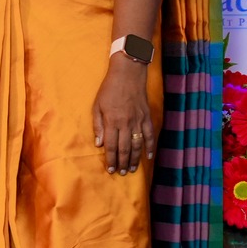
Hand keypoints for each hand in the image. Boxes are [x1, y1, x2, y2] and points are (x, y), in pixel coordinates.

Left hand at [93, 57, 154, 174]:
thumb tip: (99, 144)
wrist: (128, 74)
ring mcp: (138, 121)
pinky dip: (150, 147)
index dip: (111, 159)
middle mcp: (126, 123)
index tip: (110, 169)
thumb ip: (98, 126)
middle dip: (122, 162)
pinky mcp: (147, 117)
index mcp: (112, 121)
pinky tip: (148, 157)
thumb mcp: (97, 106)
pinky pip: (149, 135)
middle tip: (121, 173)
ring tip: (132, 169)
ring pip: (137, 145)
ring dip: (135, 159)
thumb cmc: (109, 89)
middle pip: (124, 148)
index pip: (111, 146)